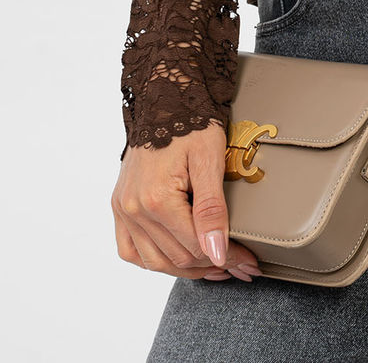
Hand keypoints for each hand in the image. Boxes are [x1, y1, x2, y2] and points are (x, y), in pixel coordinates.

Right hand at [112, 123, 263, 281]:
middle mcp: (134, 209)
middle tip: (240, 264)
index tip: (248, 260)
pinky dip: (152, 261)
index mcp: (156, 199)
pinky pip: (129, 250)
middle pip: (177, 258)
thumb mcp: (210, 160)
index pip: (196, 247)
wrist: (165, 99)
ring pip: (154, 262)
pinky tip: (175, 259)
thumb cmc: (191, 124)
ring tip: (214, 266)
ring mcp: (123, 209)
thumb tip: (216, 253)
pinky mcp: (120, 206)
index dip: (226, 257)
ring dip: (185, 268)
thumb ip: (212, 209)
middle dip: (212, 264)